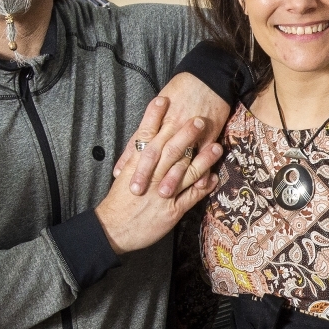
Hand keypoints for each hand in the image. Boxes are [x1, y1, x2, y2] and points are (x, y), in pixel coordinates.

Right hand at [95, 127, 222, 253]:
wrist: (112, 229)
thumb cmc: (117, 204)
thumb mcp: (124, 177)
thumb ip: (136, 161)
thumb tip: (144, 146)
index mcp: (136, 166)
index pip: (146, 136)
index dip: (154, 117)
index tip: (164, 99)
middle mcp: (151, 177)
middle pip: (171, 150)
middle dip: (186, 133)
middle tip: (199, 118)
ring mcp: (163, 193)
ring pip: (186, 172)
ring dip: (203, 159)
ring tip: (216, 146)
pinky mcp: (173, 211)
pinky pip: (192, 196)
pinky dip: (204, 186)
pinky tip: (214, 177)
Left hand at [116, 71, 233, 196]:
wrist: (207, 77)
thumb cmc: (182, 91)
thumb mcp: (160, 105)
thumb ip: (146, 129)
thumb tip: (132, 148)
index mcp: (158, 120)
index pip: (139, 142)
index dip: (130, 160)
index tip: (120, 177)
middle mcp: (171, 126)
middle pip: (155, 152)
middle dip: (146, 173)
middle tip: (137, 191)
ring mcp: (190, 131)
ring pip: (178, 156)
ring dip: (172, 176)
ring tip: (163, 194)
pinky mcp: (209, 134)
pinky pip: (204, 154)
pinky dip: (202, 169)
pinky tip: (198, 184)